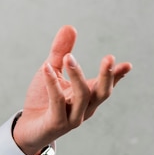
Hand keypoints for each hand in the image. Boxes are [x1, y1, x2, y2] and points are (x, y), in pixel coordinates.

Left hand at [12, 25, 131, 154]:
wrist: (27, 127)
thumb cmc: (42, 100)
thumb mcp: (51, 71)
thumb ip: (60, 51)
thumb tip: (70, 27)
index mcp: (86, 97)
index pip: (105, 85)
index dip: (116, 75)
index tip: (126, 64)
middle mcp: (83, 108)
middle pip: (101, 93)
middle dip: (107, 76)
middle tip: (109, 58)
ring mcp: (72, 118)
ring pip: (82, 98)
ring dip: (77, 76)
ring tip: (68, 57)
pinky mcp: (56, 123)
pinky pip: (57, 103)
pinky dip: (52, 84)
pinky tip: (46, 68)